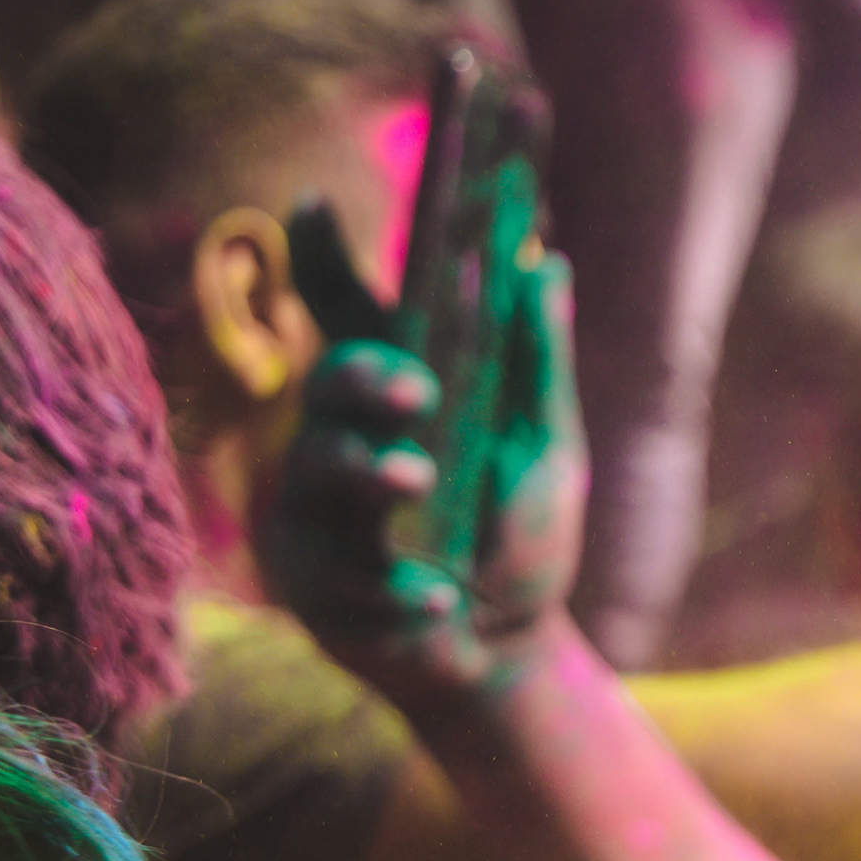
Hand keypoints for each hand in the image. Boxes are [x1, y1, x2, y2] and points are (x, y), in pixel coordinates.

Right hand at [258, 248, 586, 708]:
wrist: (510, 654)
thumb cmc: (520, 539)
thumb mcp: (547, 451)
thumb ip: (539, 365)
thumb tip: (548, 264)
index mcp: (399, 397)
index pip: (349, 315)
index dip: (323, 260)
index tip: (313, 206)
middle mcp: (347, 440)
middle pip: (330, 383)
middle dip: (364, 379)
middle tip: (416, 389)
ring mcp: (321, 511)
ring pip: (320, 469)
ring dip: (371, 474)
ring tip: (418, 479)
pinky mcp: (312, 583)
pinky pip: (339, 573)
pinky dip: (398, 588)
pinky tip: (440, 602)